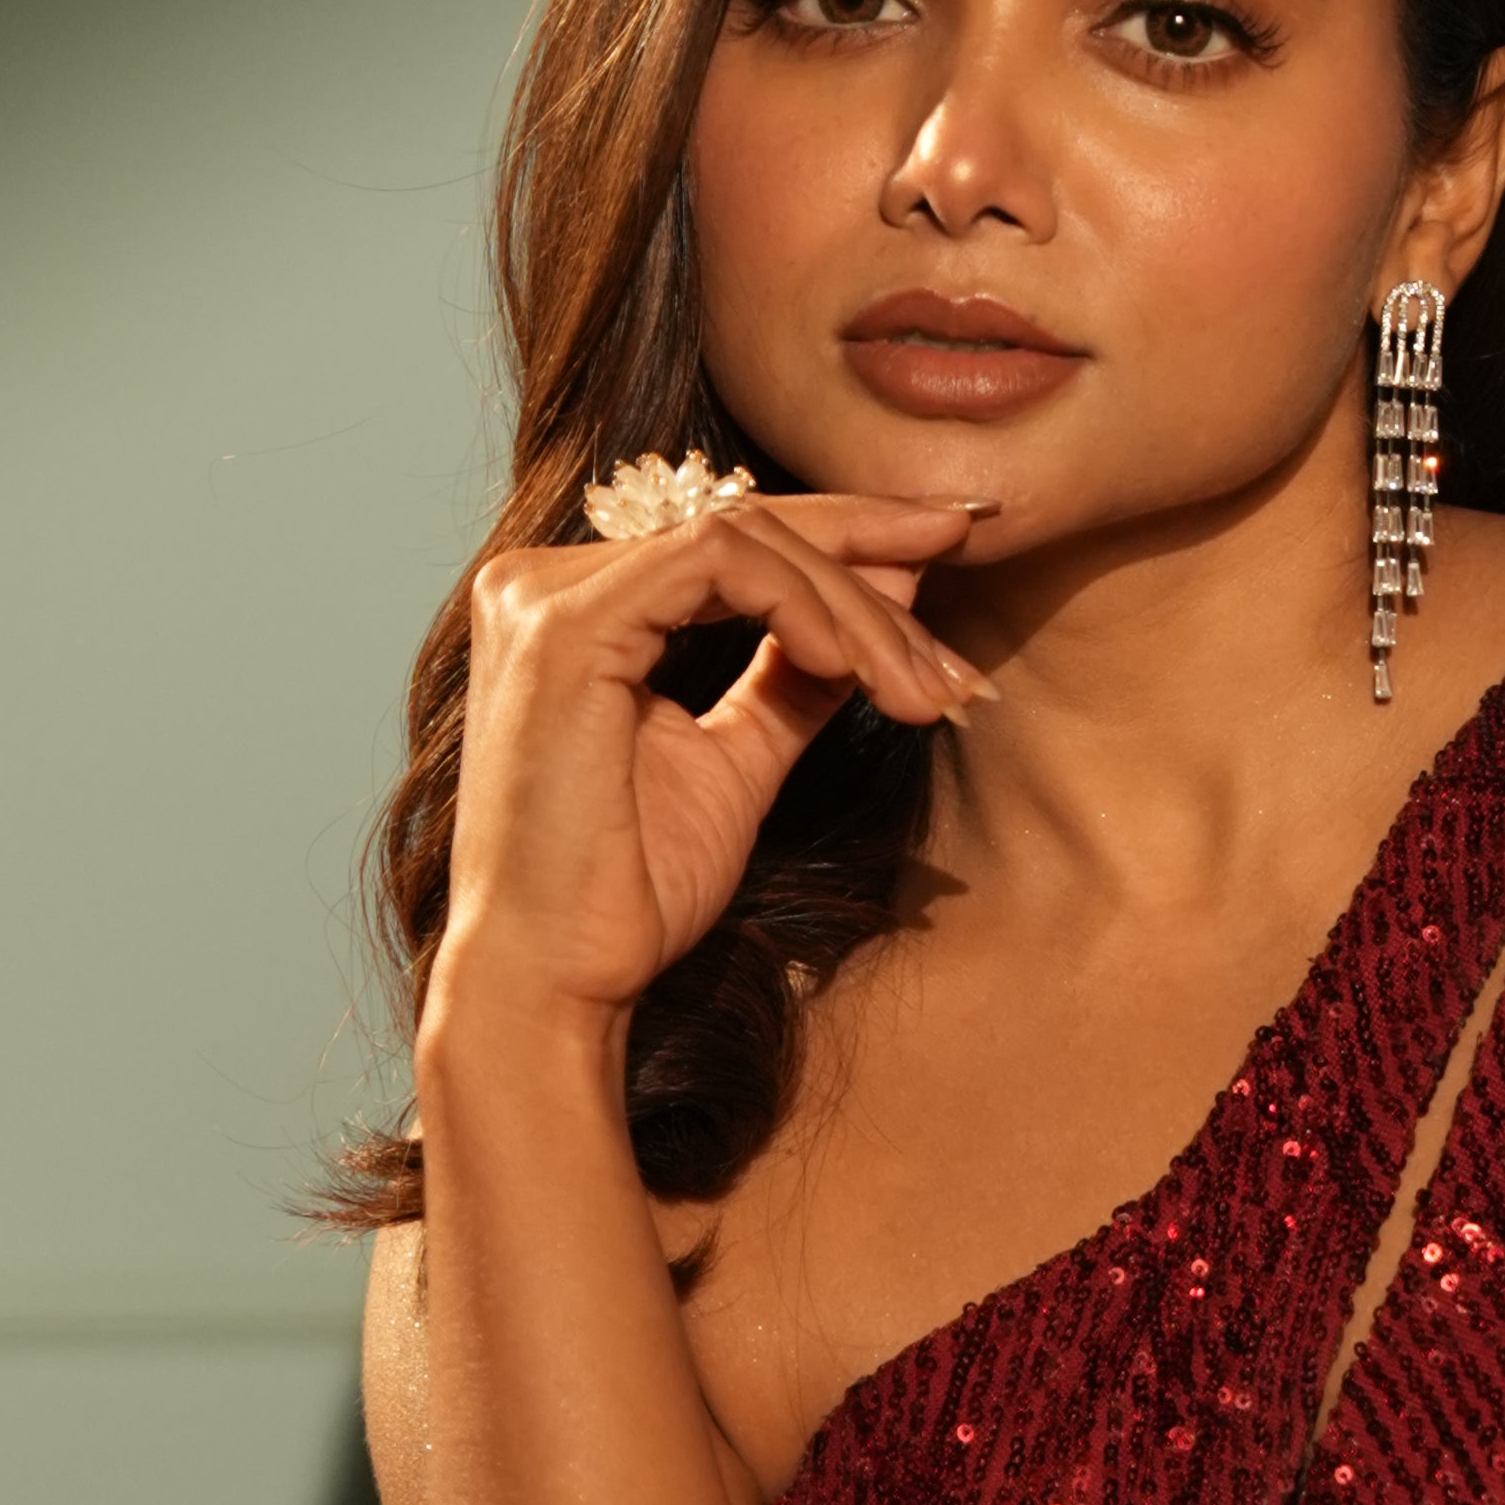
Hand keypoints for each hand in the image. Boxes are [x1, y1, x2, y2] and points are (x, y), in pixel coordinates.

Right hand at [434, 489, 991, 1036]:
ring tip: (921, 688)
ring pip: (743, 538)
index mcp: (576, 607)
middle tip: (962, 622)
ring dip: (856, 609)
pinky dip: (803, 604)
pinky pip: (716, 561)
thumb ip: (794, 675)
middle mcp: (542, 581)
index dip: (847, 536)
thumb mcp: (736, 762)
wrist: (556, 980)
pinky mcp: (564, 624)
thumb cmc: (628, 891)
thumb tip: (888, 594)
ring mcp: (543, 595)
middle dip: (871, 566)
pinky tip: (854, 665)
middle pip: (743, 525)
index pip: (728, 539)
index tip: (949, 548)